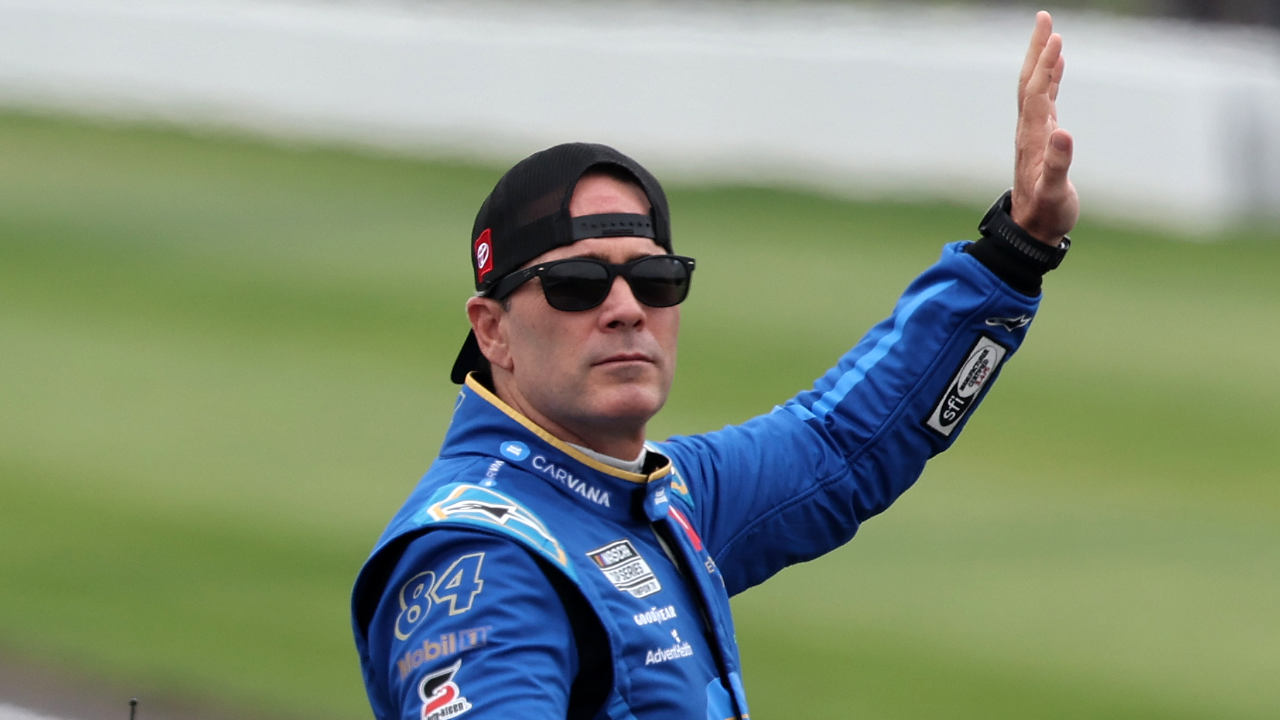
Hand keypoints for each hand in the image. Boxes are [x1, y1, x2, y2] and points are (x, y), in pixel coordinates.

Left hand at [1011, 11, 1078, 245]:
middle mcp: (1029, 131)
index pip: (1036, 91)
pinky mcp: (1042, 140)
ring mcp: (1034, 134)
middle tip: (1044, 18)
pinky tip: (1056, 68)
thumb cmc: (1046, 214)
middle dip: (1037, 51)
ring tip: (1051, 35)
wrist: (1031, 230)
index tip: (1054, 35)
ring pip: (1036, 89)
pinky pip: (1044, 101)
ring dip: (1042, 61)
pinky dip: (1050, 80)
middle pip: (1030, 83)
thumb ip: (1059, 164)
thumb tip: (1063, 133)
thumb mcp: (1055, 192)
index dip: (1044, 64)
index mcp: (1032, 138)